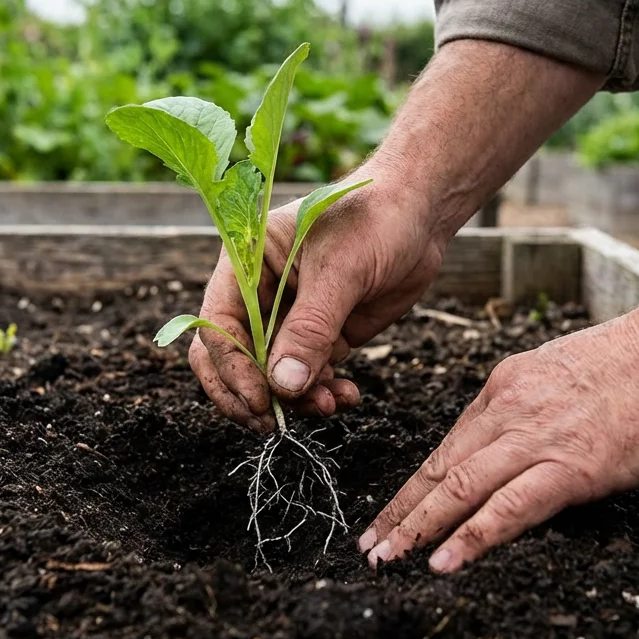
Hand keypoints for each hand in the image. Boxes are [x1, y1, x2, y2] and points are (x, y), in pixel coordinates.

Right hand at [189, 171, 447, 431]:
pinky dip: (322, 393)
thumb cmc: (374, 221)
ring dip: (295, 399)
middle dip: (250, 393)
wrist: (420, 216)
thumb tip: (284, 385)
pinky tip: (346, 396)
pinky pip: (309, 377)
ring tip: (329, 404)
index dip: (233, 367)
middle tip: (272, 422)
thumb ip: (311, 328)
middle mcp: (260, 295)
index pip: (218, 325)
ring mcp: (290, 319)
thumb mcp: (340, 271)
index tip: (260, 399)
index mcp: (246, 264)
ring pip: (272, 376)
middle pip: (231, 358)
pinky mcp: (322, 337)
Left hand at [357, 305, 638, 571]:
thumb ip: (540, 406)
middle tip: (369, 545)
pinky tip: (443, 559)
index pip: (448, 442)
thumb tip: (527, 442)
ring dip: (417, 528)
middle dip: (400, 511)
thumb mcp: (572, 373)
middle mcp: (510, 407)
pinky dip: (470, 537)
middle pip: (438, 467)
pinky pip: (508, 507)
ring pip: (457, 487)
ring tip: (388, 559)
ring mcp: (538, 437)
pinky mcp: (572, 466)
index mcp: (509, 384)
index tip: (391, 511)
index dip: (414, 484)